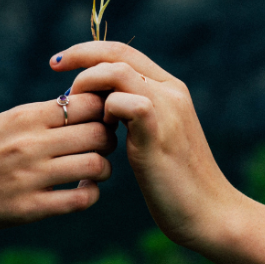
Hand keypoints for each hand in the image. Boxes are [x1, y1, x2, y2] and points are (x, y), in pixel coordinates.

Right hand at [0, 93, 116, 230]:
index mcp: (25, 117)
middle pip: (98, 133)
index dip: (103, 110)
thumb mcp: (3, 121)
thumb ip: (40, 116)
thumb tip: (81, 105)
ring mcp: (30, 177)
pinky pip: (80, 200)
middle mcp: (31, 144)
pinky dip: (90, 194)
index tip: (100, 118)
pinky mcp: (28, 208)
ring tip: (92, 169)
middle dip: (108, 138)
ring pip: (96, 166)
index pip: (88, 103)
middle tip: (102, 144)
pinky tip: (81, 190)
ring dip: (103, 168)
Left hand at [51, 42, 240, 249]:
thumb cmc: (175, 181)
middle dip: (80, 56)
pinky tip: (104, 131)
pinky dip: (105, 111)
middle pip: (118, 53)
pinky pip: (125, 102)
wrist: (209, 212)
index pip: (124, 52)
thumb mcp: (153, 137)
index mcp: (170, 88)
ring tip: (77, 108)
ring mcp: (168, 109)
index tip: (60, 61)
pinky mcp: (159, 133)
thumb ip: (132, 115)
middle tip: (55, 67)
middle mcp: (171, 91)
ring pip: (118, 71)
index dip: (89, 51)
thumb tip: (100, 104)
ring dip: (88, 84)